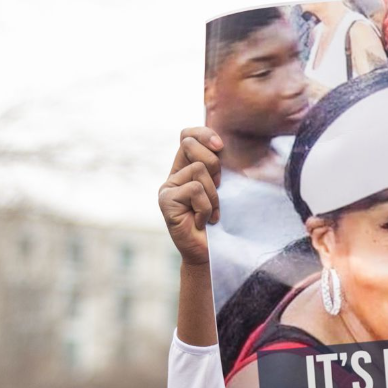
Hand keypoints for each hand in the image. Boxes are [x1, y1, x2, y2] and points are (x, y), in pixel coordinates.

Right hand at [159, 127, 222, 265]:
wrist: (210, 254)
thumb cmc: (219, 224)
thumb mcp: (222, 190)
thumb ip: (218, 168)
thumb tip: (220, 144)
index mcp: (186, 169)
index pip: (187, 136)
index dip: (203, 133)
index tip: (220, 146)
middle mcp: (173, 176)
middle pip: (190, 145)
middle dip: (213, 164)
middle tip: (218, 189)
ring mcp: (167, 188)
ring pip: (198, 170)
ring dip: (213, 195)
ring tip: (209, 214)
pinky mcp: (165, 200)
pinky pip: (194, 190)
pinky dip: (205, 207)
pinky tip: (200, 222)